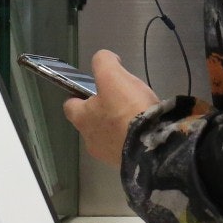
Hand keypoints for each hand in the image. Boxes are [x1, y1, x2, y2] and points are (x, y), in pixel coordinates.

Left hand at [62, 50, 161, 168]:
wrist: (152, 146)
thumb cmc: (127, 109)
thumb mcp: (112, 75)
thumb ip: (104, 62)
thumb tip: (107, 60)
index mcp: (81, 119)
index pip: (70, 105)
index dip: (78, 94)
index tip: (92, 87)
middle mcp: (90, 139)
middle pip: (90, 120)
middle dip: (102, 110)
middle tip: (119, 98)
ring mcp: (108, 154)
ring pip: (108, 134)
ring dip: (117, 124)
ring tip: (135, 113)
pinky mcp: (127, 162)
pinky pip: (125, 145)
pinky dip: (131, 136)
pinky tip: (144, 127)